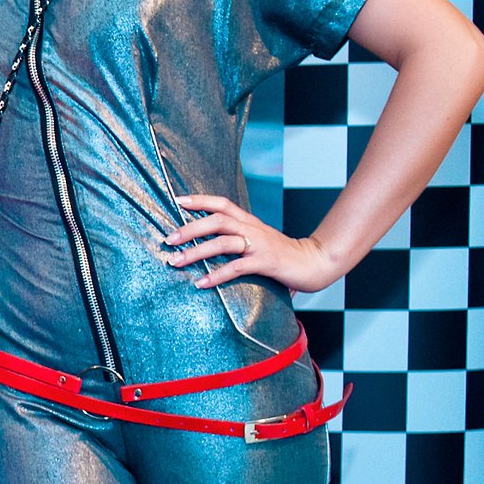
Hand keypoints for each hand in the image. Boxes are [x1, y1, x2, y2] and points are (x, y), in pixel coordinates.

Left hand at [162, 194, 345, 293]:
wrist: (315, 262)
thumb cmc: (282, 254)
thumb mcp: (257, 240)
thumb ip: (237, 239)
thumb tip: (207, 244)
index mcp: (249, 221)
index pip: (222, 204)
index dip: (200, 200)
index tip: (177, 201)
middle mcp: (252, 229)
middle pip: (217, 220)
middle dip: (190, 228)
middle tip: (168, 239)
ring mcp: (259, 245)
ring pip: (223, 243)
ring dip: (196, 252)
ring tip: (175, 262)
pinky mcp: (266, 263)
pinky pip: (236, 268)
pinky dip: (216, 275)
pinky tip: (201, 283)